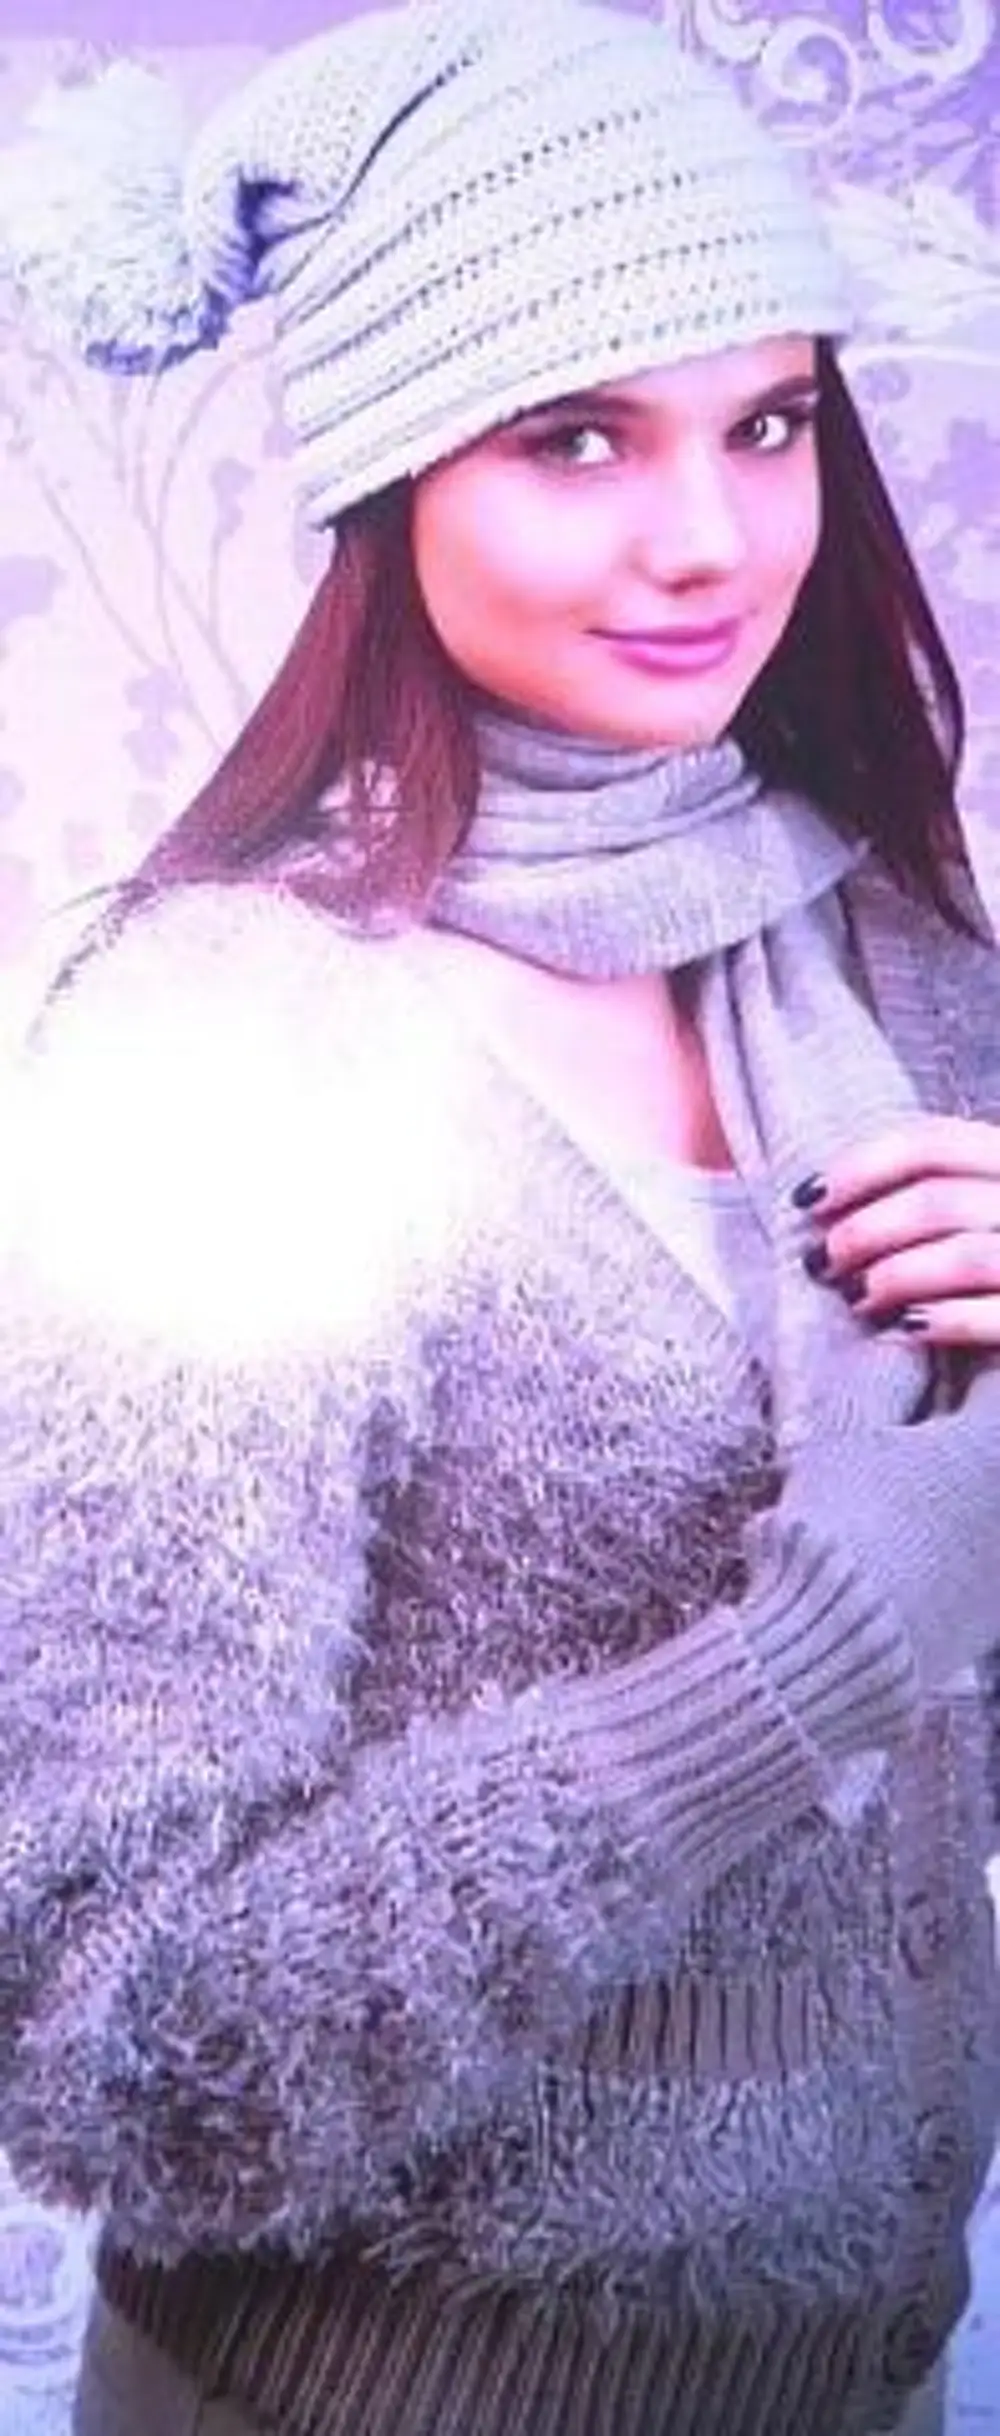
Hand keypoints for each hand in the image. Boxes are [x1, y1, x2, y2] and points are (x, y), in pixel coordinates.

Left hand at [796, 1114, 999, 1348]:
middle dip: (865, 1232)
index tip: (807, 1200)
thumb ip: (932, 1186)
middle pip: (939, 1202)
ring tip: (857, 1299)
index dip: (862, 1167)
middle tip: (821, 1262)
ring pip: (965, 1256)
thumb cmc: (995, 1248)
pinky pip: (998, 1315)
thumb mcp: (978, 1195)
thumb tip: (826, 1205)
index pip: (934, 1142)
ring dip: (895, 1277)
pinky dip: (945, 1321)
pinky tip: (904, 1329)